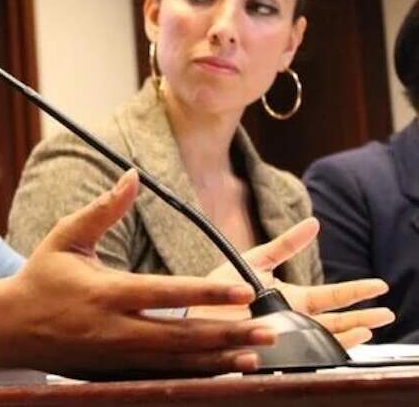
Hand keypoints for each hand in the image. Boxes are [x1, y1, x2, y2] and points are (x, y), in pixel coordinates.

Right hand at [0, 169, 275, 375]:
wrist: (10, 328)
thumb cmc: (40, 277)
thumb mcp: (67, 237)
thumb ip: (103, 209)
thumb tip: (133, 176)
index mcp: (106, 292)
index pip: (165, 292)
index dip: (206, 292)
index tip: (244, 291)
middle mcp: (116, 329)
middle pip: (182, 335)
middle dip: (228, 332)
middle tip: (269, 328)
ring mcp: (118, 356)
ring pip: (178, 362)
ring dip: (220, 358)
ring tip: (258, 352)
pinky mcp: (117, 372)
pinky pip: (165, 376)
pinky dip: (198, 374)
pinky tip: (226, 369)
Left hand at [195, 218, 393, 347]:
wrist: (191, 308)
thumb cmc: (221, 286)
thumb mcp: (255, 260)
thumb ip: (284, 245)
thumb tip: (313, 223)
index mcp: (292, 298)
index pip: (331, 297)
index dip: (356, 291)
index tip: (378, 286)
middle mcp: (293, 319)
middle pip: (335, 321)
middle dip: (363, 317)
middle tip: (386, 313)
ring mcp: (284, 335)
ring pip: (324, 338)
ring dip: (347, 334)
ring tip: (368, 328)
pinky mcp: (270, 349)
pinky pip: (300, 353)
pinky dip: (319, 348)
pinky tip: (334, 343)